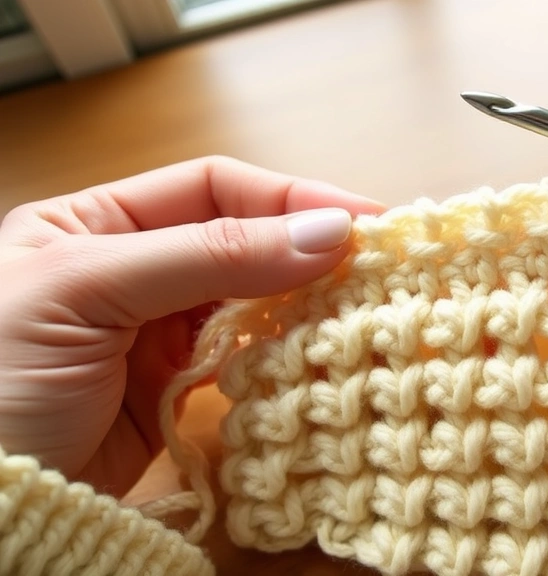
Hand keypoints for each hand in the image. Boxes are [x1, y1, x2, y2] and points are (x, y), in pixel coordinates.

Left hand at [0, 156, 383, 497]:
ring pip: (250, 300)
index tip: (361, 222)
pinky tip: (313, 352)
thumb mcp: (87, 291)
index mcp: (94, 223)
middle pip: (240, 241)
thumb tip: (329, 231)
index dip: (289, 199)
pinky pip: (242, 360)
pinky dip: (280, 354)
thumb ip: (209, 255)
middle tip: (378, 266)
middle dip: (306, 249)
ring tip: (360, 307)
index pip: (212, 190)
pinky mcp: (172, 392)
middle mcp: (131, 270)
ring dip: (301, 302)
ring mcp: (153, 333)